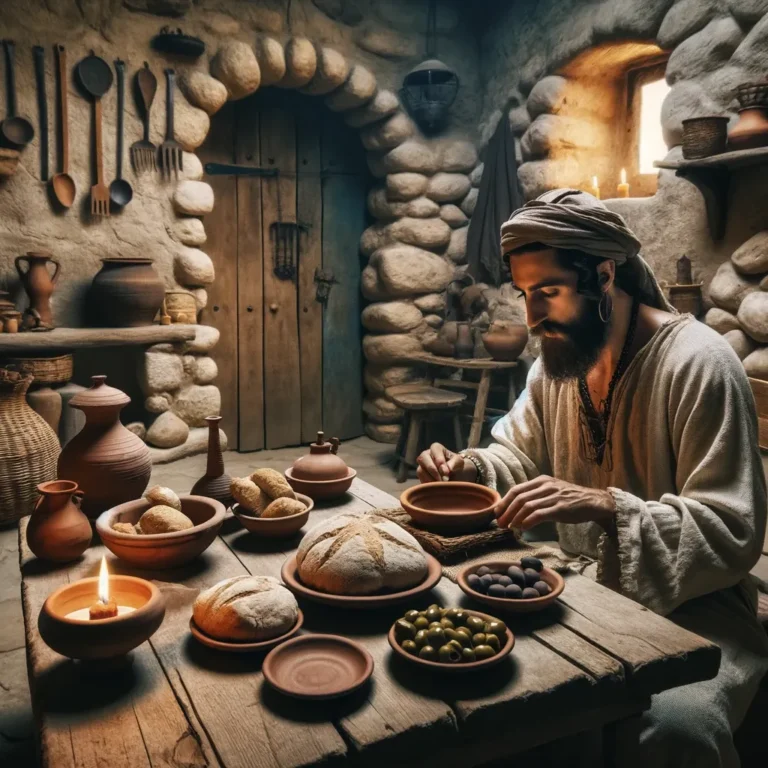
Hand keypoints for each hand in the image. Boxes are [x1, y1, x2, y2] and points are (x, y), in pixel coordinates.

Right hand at [416, 443, 477, 482]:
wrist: (458, 476)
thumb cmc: (458, 466)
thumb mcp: (460, 463)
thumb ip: (453, 463)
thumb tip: (445, 470)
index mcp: (437, 448)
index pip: (434, 450)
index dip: (439, 460)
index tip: (446, 472)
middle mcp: (426, 455)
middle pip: (422, 459)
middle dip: (432, 470)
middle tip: (442, 479)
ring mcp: (422, 466)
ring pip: (420, 471)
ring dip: (430, 479)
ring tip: (441, 485)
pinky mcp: (421, 477)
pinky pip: (421, 480)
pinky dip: (429, 484)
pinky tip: (437, 488)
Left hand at [494, 475, 614, 530]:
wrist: (594, 502)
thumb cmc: (571, 500)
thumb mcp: (551, 492)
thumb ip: (536, 496)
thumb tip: (516, 509)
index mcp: (541, 480)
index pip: (516, 489)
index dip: (504, 501)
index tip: (496, 512)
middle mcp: (546, 486)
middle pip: (519, 497)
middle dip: (506, 511)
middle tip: (499, 523)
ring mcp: (553, 496)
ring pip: (527, 506)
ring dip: (515, 518)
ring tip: (509, 527)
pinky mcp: (560, 507)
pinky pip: (539, 514)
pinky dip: (528, 521)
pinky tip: (523, 527)